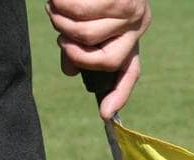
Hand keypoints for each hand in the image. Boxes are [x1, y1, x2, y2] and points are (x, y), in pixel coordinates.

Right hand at [46, 0, 151, 118]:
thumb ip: (81, 46)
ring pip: (87, 32)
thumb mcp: (92, 19)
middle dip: (72, 48)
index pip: (130, 71)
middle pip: (103, 57)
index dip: (119, 94)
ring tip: (55, 6)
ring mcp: (131, 9)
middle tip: (58, 30)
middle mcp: (137, 25)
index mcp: (133, 35)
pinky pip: (80, 9)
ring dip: (61, 21)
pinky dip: (61, 4)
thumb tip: (70, 71)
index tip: (105, 114)